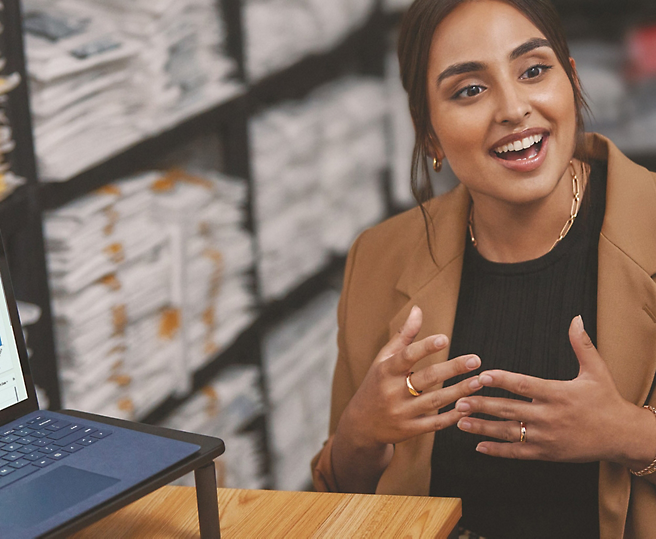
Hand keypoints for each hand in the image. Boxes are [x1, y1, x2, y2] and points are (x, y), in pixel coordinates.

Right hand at [338, 305, 481, 451]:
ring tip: (478, 381)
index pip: (407, 356)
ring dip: (459, 391)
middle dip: (453, 368)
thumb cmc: (376, 384)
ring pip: (435, 401)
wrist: (361, 424)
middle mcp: (392, 392)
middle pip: (427, 378)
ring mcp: (401, 412)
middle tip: (476, 359)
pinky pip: (435, 423)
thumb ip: (404, 336)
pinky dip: (452, 415)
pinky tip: (468, 405)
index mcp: (386, 371)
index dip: (425, 347)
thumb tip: (418, 309)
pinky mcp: (409, 430)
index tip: (445, 339)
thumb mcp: (383, 359)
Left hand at [455, 315, 644, 463]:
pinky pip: (518, 452)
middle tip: (458, 400)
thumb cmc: (606, 400)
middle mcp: (550, 416)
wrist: (622, 436)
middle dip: (482, 405)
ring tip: (459, 421)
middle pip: (509, 410)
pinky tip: (478, 446)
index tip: (481, 376)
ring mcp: (547, 437)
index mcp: (558, 394)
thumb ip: (581, 345)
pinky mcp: (548, 454)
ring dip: (482, 428)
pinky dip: (497, 450)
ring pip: (509, 432)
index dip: (502, 380)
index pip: (524, 386)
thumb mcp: (596, 370)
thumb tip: (575, 318)